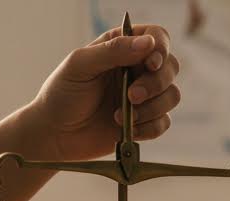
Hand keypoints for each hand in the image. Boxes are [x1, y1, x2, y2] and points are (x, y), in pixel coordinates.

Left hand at [28, 23, 180, 161]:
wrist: (57, 134)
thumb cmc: (63, 94)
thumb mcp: (81, 65)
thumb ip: (113, 50)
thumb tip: (148, 43)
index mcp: (121, 47)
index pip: (156, 37)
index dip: (161, 49)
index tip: (151, 64)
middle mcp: (136, 69)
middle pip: (171, 67)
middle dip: (155, 84)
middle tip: (131, 96)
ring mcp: (143, 97)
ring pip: (172, 96)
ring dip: (151, 109)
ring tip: (120, 117)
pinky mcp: (145, 122)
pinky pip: (164, 123)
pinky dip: (149, 128)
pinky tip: (127, 130)